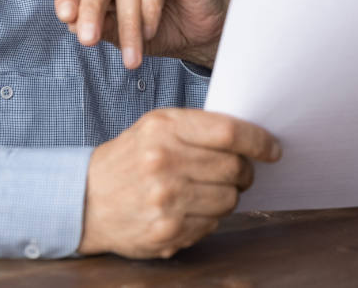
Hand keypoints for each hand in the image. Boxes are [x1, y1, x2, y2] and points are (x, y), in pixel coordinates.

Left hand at [55, 0, 229, 69]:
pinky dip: (149, 10)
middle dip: (91, 12)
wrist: (203, 33)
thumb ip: (100, 25)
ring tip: (133, 55)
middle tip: (88, 41)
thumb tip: (72, 22)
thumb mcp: (123, 35)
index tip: (65, 17)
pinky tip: (151, 31)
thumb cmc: (162, 30)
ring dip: (128, 25)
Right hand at [78, 109, 280, 257]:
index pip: (229, 132)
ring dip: (228, 195)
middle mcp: (164, 162)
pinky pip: (212, 224)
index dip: (259, 140)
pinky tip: (189, 208)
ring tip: (206, 190)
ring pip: (229, 198)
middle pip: (234, 167)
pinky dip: (209, 217)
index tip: (272, 148)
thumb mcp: (156, 126)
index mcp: (164, 128)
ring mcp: (165, 200)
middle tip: (239, 172)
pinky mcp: (166, 231)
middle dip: (245, 171)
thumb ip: (199, 127)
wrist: (86, 199)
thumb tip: (250, 137)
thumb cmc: (130, 158)